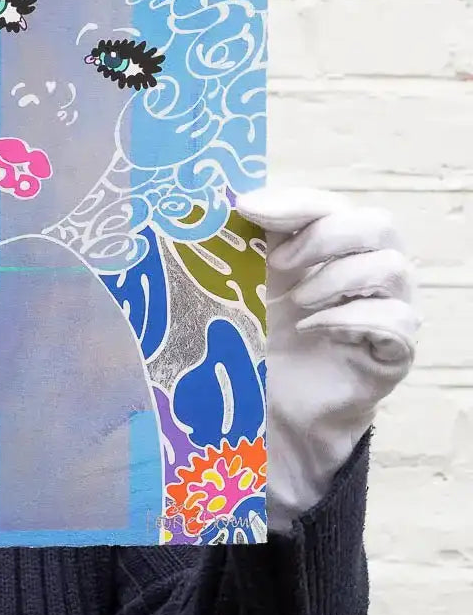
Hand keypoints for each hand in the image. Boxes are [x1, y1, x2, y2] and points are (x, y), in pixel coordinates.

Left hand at [235, 187, 420, 532]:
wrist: (265, 412)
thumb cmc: (254, 342)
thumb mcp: (242, 289)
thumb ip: (239, 247)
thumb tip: (215, 205)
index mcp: (327, 250)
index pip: (330, 205)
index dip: (295, 202)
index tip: (245, 208)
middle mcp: (364, 274)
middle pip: (377, 225)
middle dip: (325, 235)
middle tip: (277, 263)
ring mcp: (385, 312)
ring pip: (394, 267)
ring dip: (340, 276)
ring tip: (296, 301)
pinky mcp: (392, 354)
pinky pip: (399, 321)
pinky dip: (356, 317)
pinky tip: (314, 328)